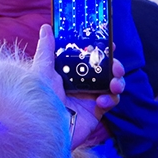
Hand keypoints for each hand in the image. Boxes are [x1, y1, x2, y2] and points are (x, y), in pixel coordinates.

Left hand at [33, 24, 124, 148]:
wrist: (43, 129)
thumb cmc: (39, 99)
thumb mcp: (42, 70)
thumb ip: (46, 49)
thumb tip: (46, 27)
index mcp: (69, 72)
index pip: (89, 58)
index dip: (101, 51)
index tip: (110, 45)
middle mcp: (80, 84)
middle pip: (105, 70)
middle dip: (115, 66)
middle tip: (115, 67)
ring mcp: (89, 98)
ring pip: (113, 85)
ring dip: (117, 82)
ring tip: (114, 84)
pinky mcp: (95, 113)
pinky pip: (111, 102)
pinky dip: (111, 99)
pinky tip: (102, 101)